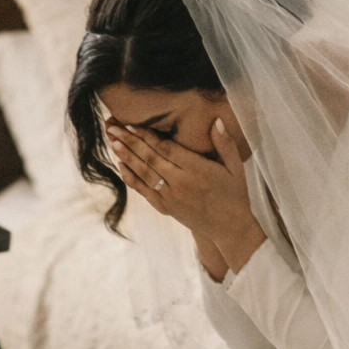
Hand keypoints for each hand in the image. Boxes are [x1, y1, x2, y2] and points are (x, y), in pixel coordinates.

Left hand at [107, 118, 265, 273]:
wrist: (229, 227)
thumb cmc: (234, 193)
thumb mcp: (235, 167)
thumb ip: (225, 144)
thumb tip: (216, 120)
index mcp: (198, 170)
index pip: (167, 149)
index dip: (148, 136)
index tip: (133, 124)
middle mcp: (181, 183)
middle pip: (150, 158)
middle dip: (130, 142)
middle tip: (113, 127)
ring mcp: (171, 197)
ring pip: (144, 173)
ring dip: (126, 157)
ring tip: (112, 142)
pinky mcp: (165, 207)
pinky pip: (144, 190)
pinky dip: (131, 177)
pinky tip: (121, 165)